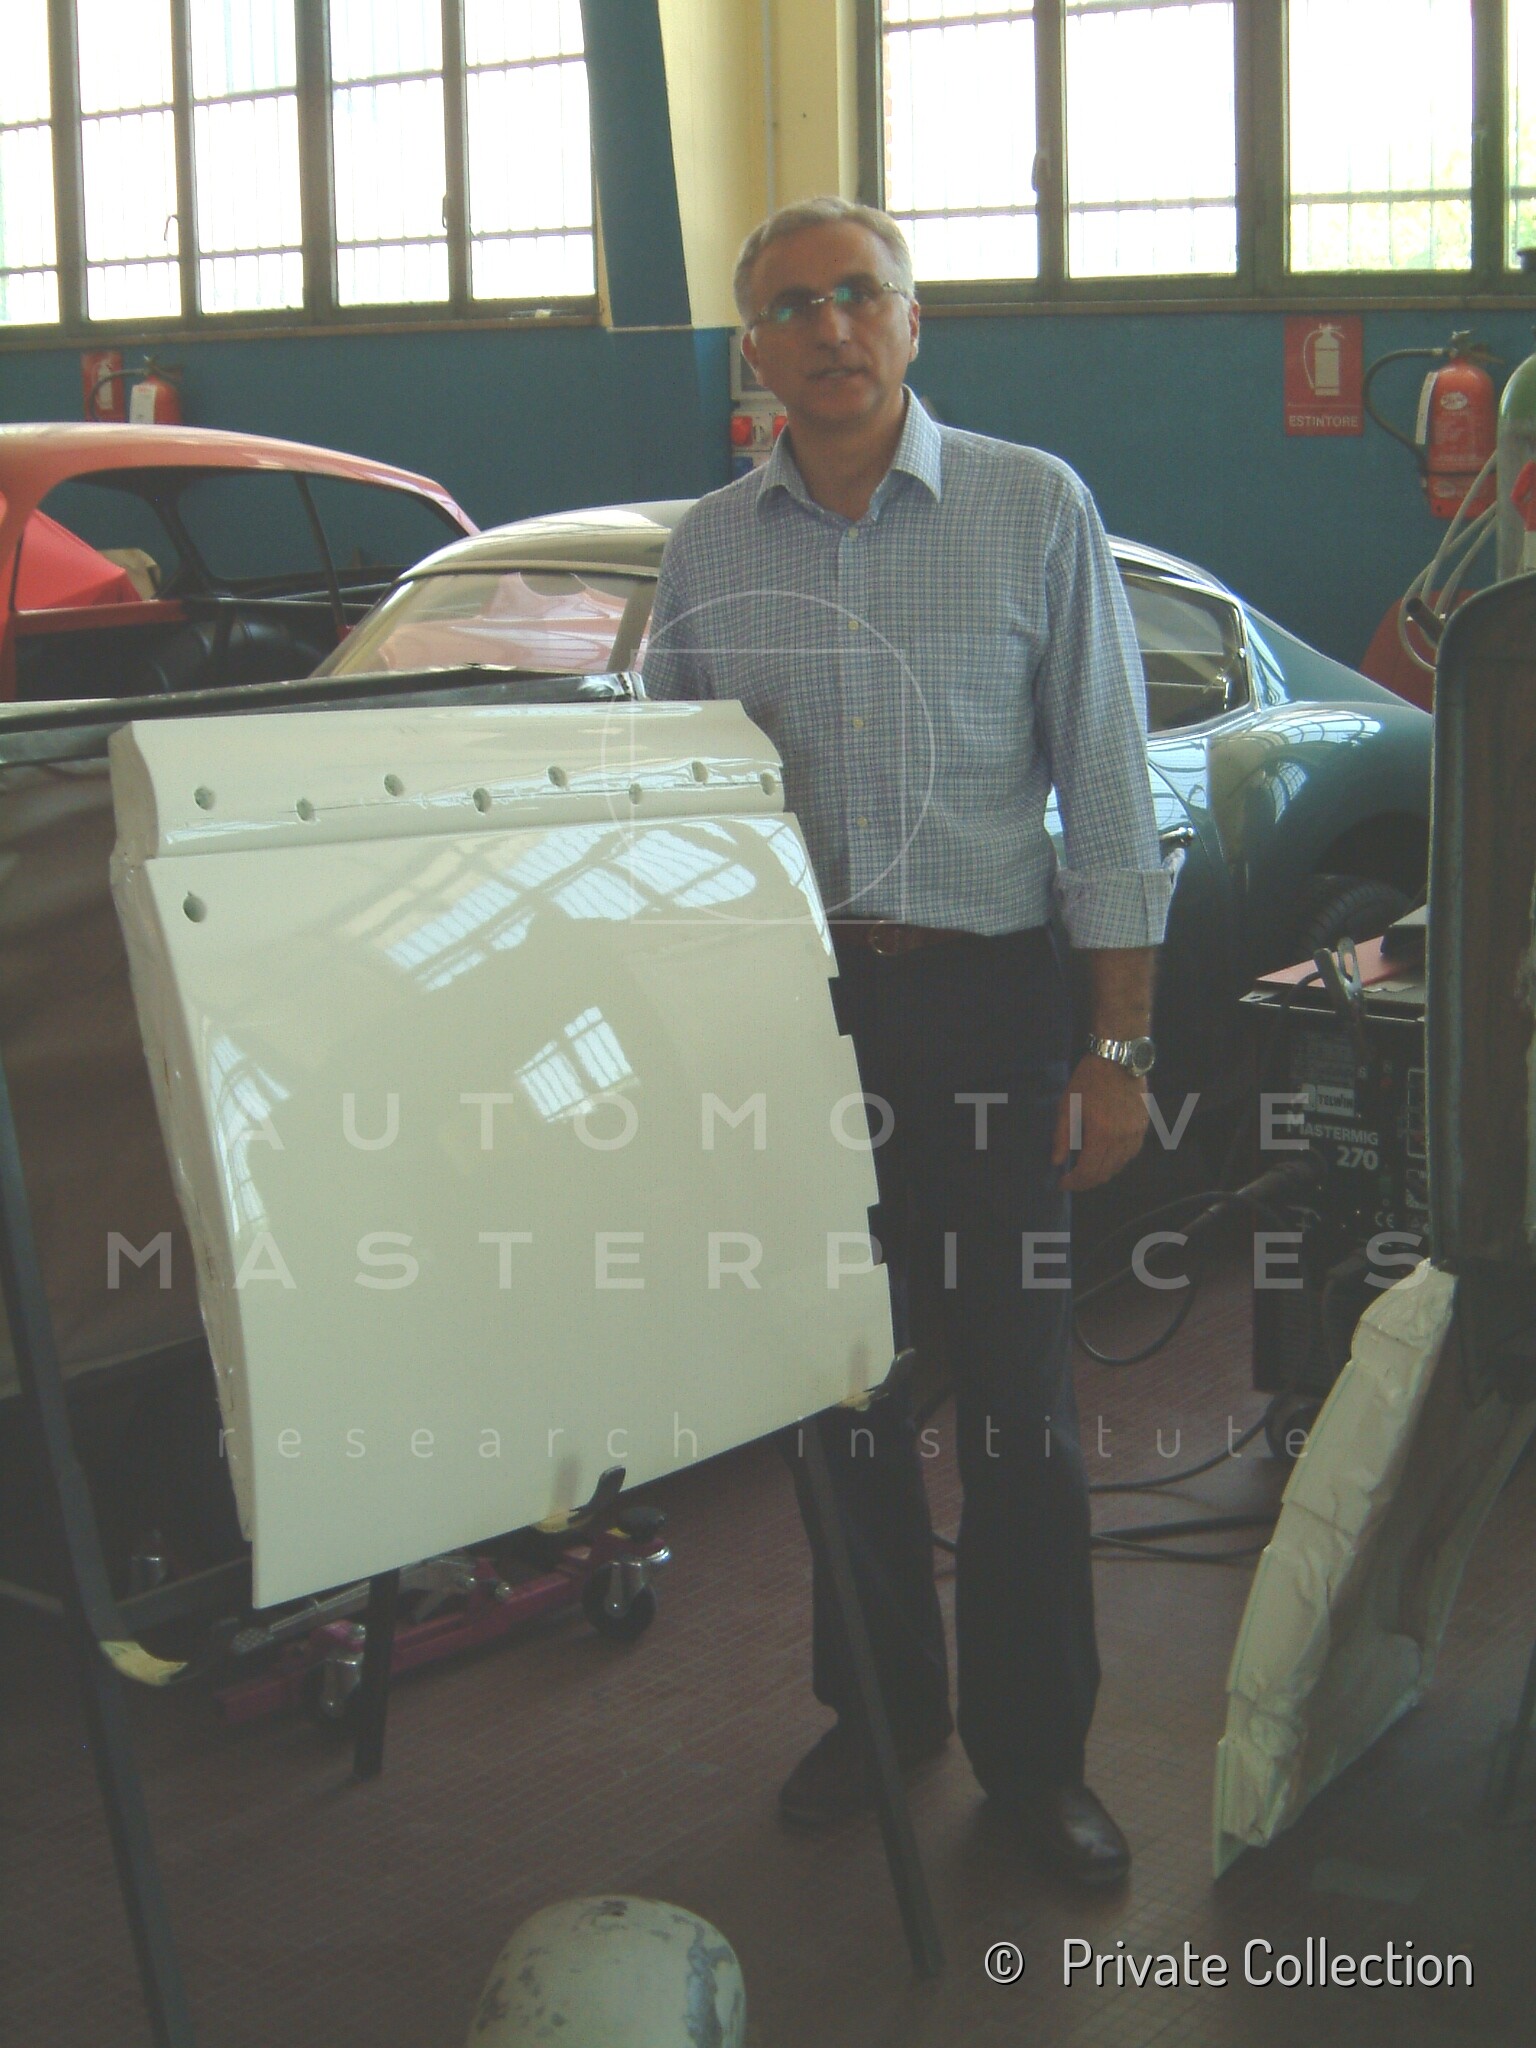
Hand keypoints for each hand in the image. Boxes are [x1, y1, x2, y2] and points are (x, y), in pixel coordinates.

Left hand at [1052, 1055, 1148, 1191]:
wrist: (1118, 1058)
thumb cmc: (1089, 1079)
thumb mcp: (1068, 1105)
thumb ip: (1062, 1136)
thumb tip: (1057, 1162)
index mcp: (1101, 1134)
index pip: (1088, 1171)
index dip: (1074, 1182)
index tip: (1062, 1184)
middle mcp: (1122, 1138)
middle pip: (1105, 1173)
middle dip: (1086, 1182)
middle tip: (1072, 1181)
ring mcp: (1136, 1133)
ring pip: (1119, 1166)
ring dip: (1102, 1173)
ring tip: (1086, 1171)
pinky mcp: (1144, 1127)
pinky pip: (1131, 1154)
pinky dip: (1117, 1161)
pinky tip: (1105, 1157)